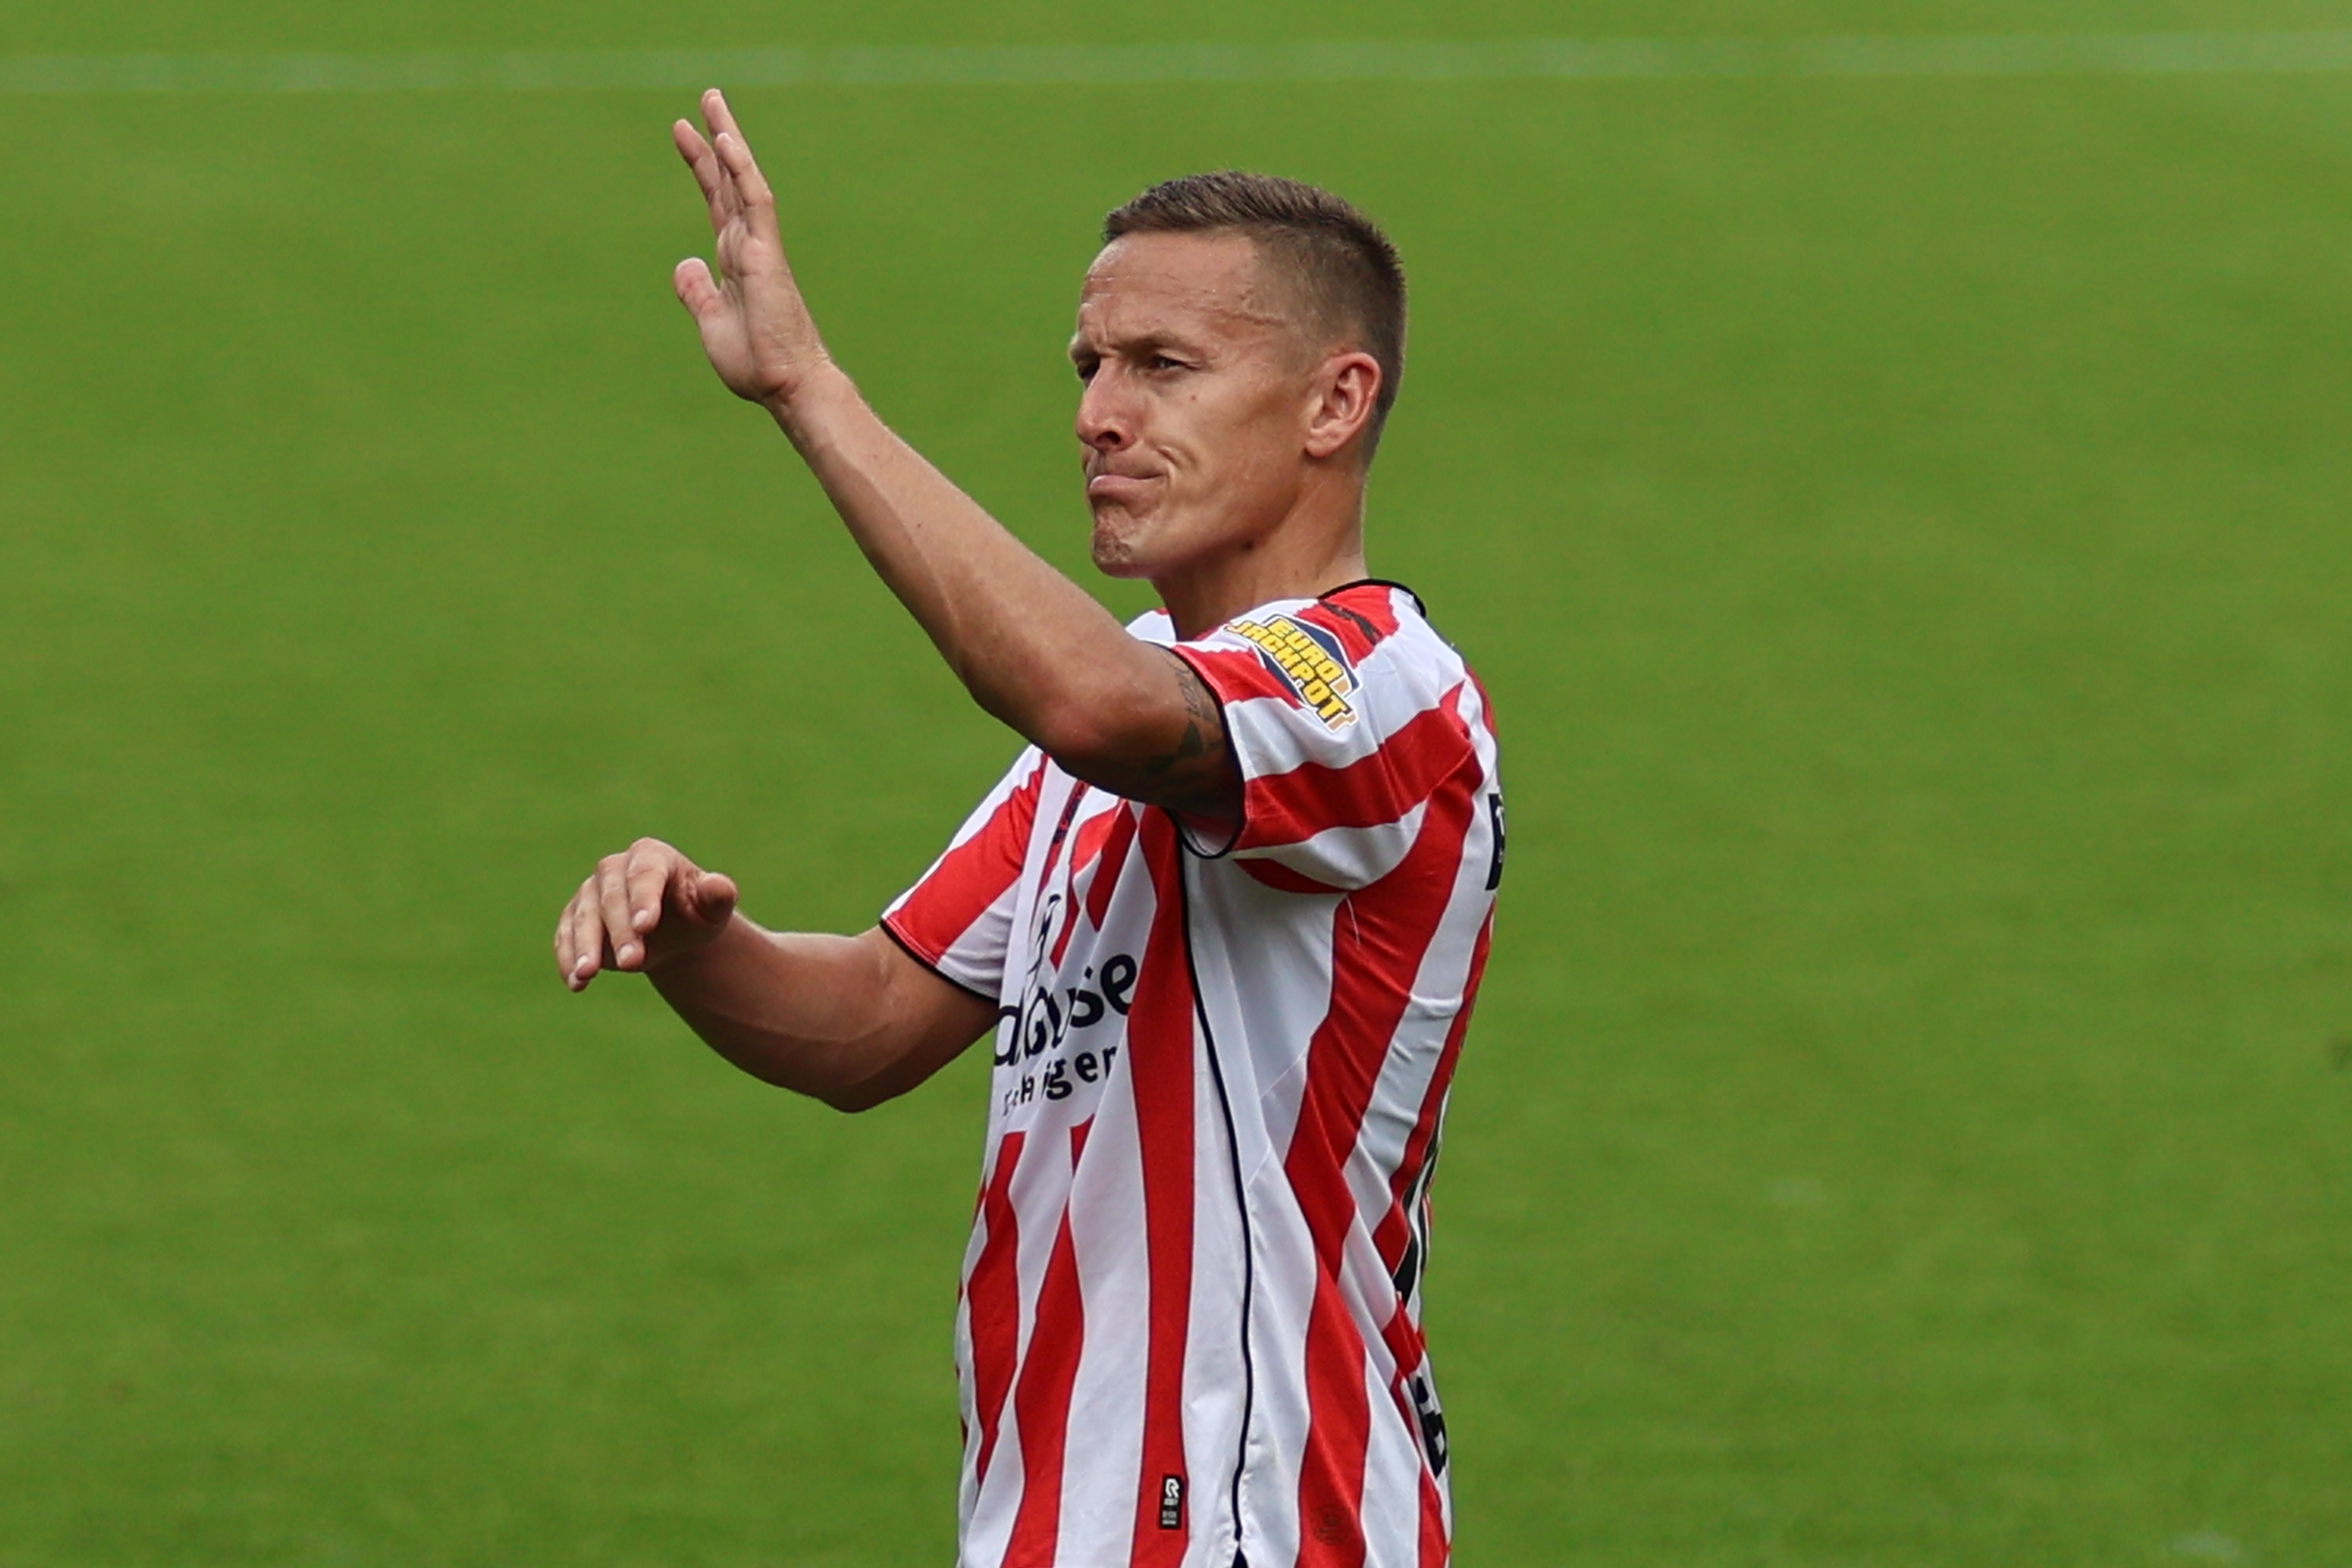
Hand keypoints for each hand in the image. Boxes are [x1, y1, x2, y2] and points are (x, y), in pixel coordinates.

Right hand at [555, 837, 740, 991]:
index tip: (646, 926)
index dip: (643, 899)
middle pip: (612, 897)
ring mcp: (590, 892)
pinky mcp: (574, 918)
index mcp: (652, 856)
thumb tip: (718, 886)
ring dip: (585, 947)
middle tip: (632, 963)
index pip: (645, 874)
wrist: (674, 932)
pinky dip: (568, 958)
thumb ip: (718, 895)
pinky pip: (565, 936)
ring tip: (587, 975)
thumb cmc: (696, 913)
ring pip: (582, 916)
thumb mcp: (713, 907)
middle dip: (620, 931)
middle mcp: (615, 868)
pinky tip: (576, 983)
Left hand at [671, 88, 830, 408]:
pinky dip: (742, 171)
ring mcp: (760, 247)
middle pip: (728, 182)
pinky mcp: (768, 256)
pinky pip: (756, 204)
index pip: (717, 202)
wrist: (786, 387)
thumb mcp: (711, 322)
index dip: (702, 167)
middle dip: (715, 140)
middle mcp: (748, 246)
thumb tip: (686, 263)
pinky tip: (728, 143)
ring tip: (712, 104)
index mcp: (735, 260)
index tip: (685, 134)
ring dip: (728, 141)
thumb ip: (697, 291)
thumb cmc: (757, 363)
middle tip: (705, 101)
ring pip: (743, 182)